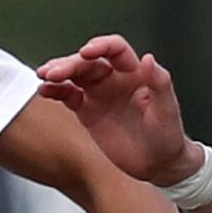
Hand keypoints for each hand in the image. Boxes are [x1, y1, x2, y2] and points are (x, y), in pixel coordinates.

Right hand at [37, 36, 195, 184]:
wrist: (158, 165)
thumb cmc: (168, 136)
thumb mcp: (167, 111)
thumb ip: (160, 84)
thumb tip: (148, 58)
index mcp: (135, 74)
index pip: (115, 50)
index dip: (101, 47)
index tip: (87, 52)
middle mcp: (115, 79)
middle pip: (89, 62)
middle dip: (70, 64)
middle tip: (54, 72)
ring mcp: (99, 95)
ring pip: (75, 76)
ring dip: (58, 73)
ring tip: (43, 76)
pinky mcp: (88, 111)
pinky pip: (68, 96)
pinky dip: (56, 91)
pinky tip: (44, 90)